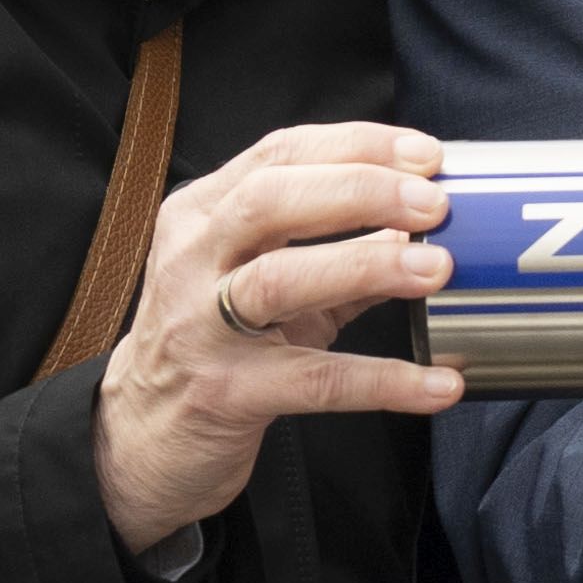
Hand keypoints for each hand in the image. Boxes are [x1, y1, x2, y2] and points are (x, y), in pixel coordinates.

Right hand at [97, 120, 464, 549]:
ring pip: (279, 280)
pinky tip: (440, 385)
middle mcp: (192, 260)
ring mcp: (200, 327)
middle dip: (359, 190)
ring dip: (365, 265)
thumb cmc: (212, 345)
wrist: (143, 436)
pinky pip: (313, 381)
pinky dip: (384, 380)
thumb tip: (421, 229)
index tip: (425, 154)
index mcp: (200, 215)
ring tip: (437, 268)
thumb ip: (336, 252)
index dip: (357, 147)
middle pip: (270, 200)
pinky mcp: (224, 394)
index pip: (278, 155)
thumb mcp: (265, 285)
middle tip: (434, 204)